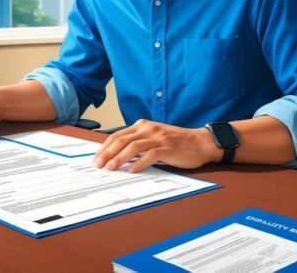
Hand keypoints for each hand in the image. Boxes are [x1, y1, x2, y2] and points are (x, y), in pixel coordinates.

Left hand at [93, 119, 220, 171]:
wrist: (200, 142)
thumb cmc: (176, 142)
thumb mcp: (153, 137)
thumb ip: (137, 142)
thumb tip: (117, 156)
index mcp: (142, 125)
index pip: (117, 135)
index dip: (104, 147)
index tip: (96, 159)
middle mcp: (148, 129)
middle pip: (122, 140)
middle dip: (107, 153)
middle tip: (98, 165)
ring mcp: (158, 137)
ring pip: (133, 146)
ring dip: (120, 158)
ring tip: (111, 168)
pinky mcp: (168, 147)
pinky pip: (150, 155)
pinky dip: (140, 163)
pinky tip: (132, 170)